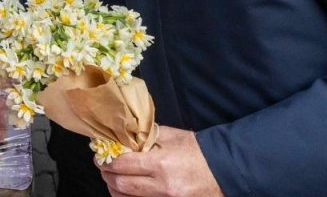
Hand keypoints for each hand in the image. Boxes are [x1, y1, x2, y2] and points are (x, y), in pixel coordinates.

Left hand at [97, 127, 221, 196]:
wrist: (225, 171)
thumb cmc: (199, 152)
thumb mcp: (173, 137)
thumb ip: (147, 135)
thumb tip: (124, 134)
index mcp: (161, 163)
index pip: (123, 165)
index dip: (107, 161)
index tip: (101, 156)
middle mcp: (163, 186)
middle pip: (121, 185)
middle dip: (107, 175)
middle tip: (104, 167)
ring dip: (115, 189)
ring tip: (112, 179)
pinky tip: (126, 191)